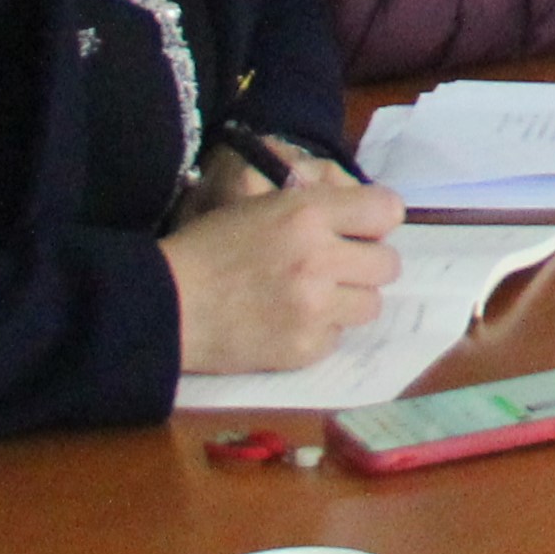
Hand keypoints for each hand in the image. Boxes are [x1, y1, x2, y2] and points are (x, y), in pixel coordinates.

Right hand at [164, 177, 406, 374]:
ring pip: (371, 305)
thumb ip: (319, 208)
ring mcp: (314, 308)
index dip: (377, 222)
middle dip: (366, 266)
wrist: (165, 304)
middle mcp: (319, 258)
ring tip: (314, 298)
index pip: (388, 210)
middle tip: (338, 270)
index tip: (362, 232)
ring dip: (348, 301)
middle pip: (388, 264)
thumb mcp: (263, 205)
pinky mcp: (304, 348)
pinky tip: (289, 323)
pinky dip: (320, 332)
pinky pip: (338, 338)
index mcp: (308, 213)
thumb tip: (372, 218)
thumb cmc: (210, 247)